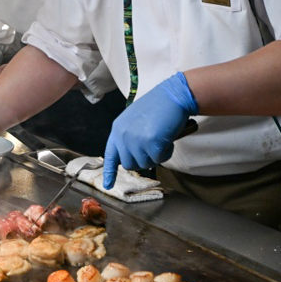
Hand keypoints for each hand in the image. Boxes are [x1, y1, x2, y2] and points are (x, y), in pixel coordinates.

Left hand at [103, 72, 197, 189]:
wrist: (172, 96)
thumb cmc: (157, 106)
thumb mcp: (134, 120)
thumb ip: (129, 137)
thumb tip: (133, 155)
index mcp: (117, 129)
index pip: (110, 155)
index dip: (109, 171)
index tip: (108, 185)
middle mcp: (123, 136)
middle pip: (129, 164)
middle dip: (143, 160)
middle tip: (153, 147)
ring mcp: (136, 140)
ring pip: (145, 164)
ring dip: (156, 156)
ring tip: (160, 138)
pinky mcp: (150, 144)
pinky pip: (159, 159)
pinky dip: (166, 152)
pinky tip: (168, 138)